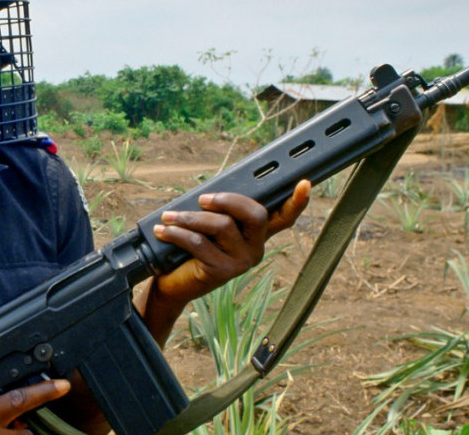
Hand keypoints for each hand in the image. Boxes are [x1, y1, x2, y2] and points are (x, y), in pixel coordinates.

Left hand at [138, 180, 311, 343]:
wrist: (172, 285)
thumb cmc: (189, 249)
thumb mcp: (207, 227)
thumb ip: (218, 211)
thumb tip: (210, 194)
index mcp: (256, 235)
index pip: (283, 218)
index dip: (297, 202)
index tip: (305, 183)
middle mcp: (255, 249)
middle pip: (255, 214)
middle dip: (227, 200)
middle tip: (202, 199)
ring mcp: (241, 262)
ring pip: (221, 226)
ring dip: (190, 217)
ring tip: (168, 217)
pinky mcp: (222, 272)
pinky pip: (199, 243)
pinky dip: (177, 233)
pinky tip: (163, 230)